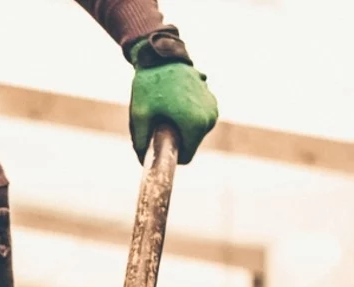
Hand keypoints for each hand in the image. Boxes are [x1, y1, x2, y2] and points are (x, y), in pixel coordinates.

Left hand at [127, 29, 218, 163]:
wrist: (163, 57)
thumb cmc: (150, 86)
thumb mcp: (140, 116)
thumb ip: (141, 141)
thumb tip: (143, 161)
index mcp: (195, 125)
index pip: (185, 157)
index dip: (169, 155)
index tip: (156, 146)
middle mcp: (210, 118)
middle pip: (190, 144)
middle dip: (174, 139)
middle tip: (158, 122)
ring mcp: (213, 107)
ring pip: (194, 131)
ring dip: (180, 127)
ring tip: (166, 110)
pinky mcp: (212, 99)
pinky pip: (198, 118)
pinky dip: (186, 115)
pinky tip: (174, 102)